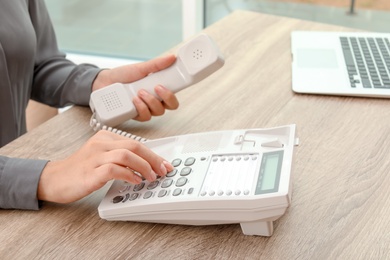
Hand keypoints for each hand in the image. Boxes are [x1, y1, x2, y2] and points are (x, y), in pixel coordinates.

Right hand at [37, 130, 173, 203]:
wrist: (54, 179)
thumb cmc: (81, 170)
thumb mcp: (102, 157)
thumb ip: (121, 157)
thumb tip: (146, 164)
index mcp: (106, 137)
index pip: (136, 142)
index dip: (154, 154)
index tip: (164, 164)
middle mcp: (101, 144)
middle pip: (135, 146)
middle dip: (154, 159)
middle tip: (163, 171)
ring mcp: (95, 157)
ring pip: (127, 155)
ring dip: (144, 167)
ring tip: (151, 177)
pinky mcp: (91, 171)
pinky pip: (114, 169)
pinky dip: (128, 175)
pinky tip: (135, 181)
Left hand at [92, 54, 178, 120]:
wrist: (105, 82)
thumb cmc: (123, 75)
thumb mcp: (141, 68)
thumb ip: (157, 64)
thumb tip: (172, 57)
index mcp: (158, 90)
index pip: (173, 96)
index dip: (175, 94)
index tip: (172, 84)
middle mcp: (154, 101)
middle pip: (170, 107)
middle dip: (166, 97)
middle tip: (157, 87)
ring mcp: (145, 108)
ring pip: (157, 112)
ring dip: (150, 102)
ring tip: (140, 92)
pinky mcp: (135, 115)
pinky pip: (144, 116)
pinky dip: (141, 108)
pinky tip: (134, 100)